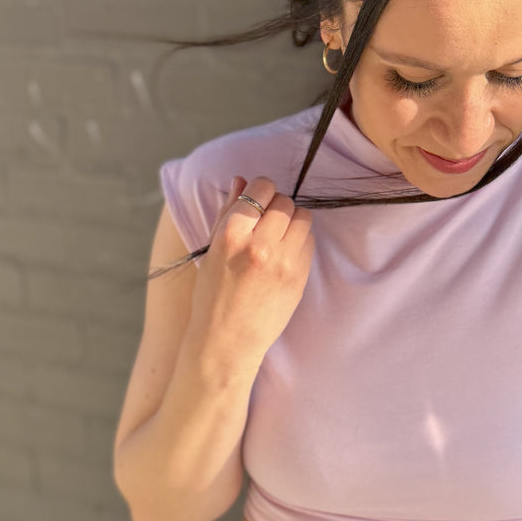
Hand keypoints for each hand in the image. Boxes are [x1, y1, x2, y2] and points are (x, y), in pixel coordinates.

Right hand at [187, 175, 314, 365]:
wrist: (227, 340)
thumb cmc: (213, 294)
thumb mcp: (211, 250)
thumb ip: (228, 212)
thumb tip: (243, 180)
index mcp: (231, 235)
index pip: (260, 190)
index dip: (261, 190)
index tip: (259, 197)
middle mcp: (260, 246)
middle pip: (285, 202)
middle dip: (276, 205)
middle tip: (267, 220)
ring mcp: (283, 262)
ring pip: (303, 218)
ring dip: (292, 220)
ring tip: (278, 235)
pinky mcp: (299, 277)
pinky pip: (309, 241)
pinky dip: (299, 240)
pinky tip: (284, 252)